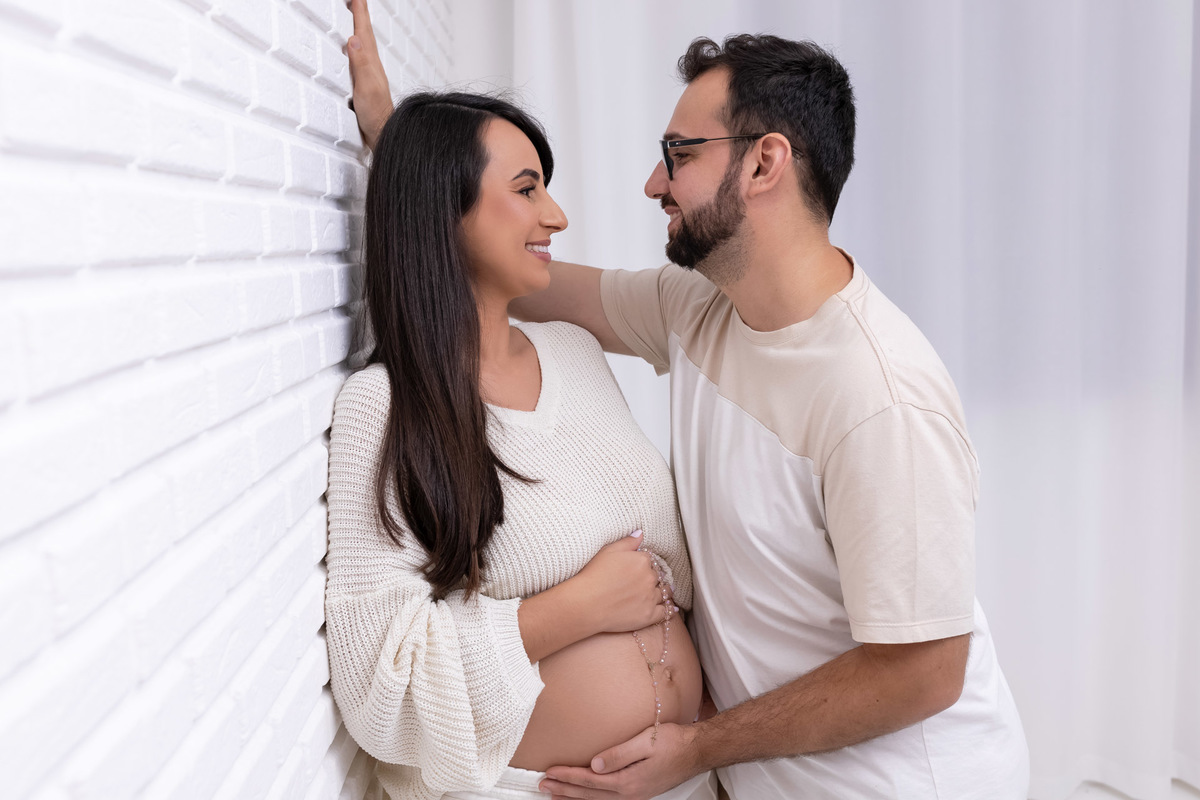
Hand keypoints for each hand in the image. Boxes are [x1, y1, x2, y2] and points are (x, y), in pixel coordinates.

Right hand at [344, 0, 391, 149]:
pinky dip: (355, 48)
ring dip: (359, 29)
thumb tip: (354, 40)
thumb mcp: (365, 88)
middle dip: (360, 14)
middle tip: (356, 0)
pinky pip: (359, 58)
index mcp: (370, 63)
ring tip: (355, 17)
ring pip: (363, 45)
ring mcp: (368, 74)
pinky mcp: (364, 84)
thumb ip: (360, 64)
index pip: (364, 32)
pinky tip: (353, 50)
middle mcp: (371, 66)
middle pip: (365, 34)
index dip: (360, 12)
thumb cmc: (376, 115)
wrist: (383, 134)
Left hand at [539, 723, 702, 799]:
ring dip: (574, 797)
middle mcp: (630, 793)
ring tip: (555, 793)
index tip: (550, 772)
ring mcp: (635, 795)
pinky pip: (607, 799)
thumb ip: (619, 754)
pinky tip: (585, 795)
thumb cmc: (674, 743)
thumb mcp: (646, 742)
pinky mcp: (639, 791)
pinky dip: (591, 798)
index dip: (567, 776)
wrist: (697, 751)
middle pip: (589, 794)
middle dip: (564, 790)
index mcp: (628, 781)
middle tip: (542, 785)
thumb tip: (594, 765)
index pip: (589, 780)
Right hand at [571, 531, 674, 633]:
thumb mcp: (608, 551)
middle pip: (658, 576)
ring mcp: (651, 598)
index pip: (650, 560)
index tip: (638, 569)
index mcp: (642, 560)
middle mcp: (650, 578)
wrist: (586, 604)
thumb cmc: (594, 575)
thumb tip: (640, 534)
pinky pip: (666, 612)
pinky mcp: (649, 616)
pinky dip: (670, 610)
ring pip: (665, 593)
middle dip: (653, 577)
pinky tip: (672, 609)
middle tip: (646, 581)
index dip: (644, 564)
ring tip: (663, 592)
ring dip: (664, 592)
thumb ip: (627, 542)